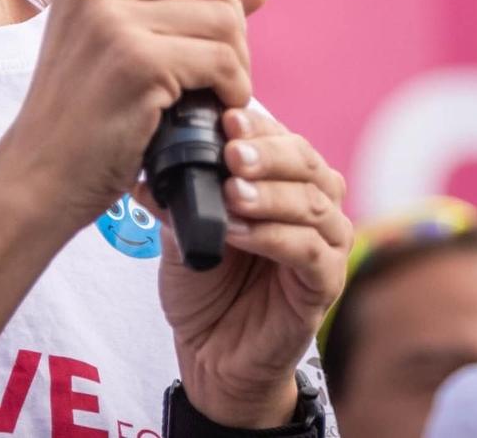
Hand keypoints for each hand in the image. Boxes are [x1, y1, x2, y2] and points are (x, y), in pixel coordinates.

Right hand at [0, 0, 276, 234]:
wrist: (38, 177)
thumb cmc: (83, 113)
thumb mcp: (127, 40)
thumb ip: (192, 0)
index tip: (220, 18)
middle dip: (235, 24)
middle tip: (220, 68)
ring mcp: (113, 17)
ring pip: (226, 17)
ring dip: (237, 62)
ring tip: (215, 91)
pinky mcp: (136, 61)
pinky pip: (222, 60)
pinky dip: (233, 89)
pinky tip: (215, 109)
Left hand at [155, 107, 350, 428]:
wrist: (212, 356)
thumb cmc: (206, 288)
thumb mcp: (185, 233)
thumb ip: (179, 198)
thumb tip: (149, 165)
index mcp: (289, 185)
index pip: (285, 141)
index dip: (259, 128)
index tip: (226, 119)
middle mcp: (317, 208)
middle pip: (308, 165)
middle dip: (268, 154)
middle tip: (230, 152)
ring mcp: (327, 247)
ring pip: (313, 204)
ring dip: (271, 194)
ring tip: (231, 192)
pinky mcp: (325, 285)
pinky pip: (309, 252)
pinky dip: (274, 236)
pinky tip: (239, 231)